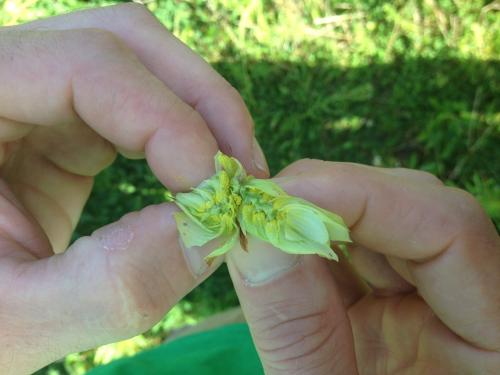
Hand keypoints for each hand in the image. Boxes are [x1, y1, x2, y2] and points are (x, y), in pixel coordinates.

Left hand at [0, 4, 267, 373]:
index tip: (217, 195)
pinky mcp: (66, 125)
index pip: (84, 65)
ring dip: (200, 118)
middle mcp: (2, 78)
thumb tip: (213, 232)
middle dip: (201, 105)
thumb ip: (111, 284)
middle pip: (123, 43)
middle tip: (244, 175)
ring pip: (142, 65)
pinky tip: (199, 181)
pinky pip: (140, 107)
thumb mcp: (17, 321)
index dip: (166, 119)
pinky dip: (184, 139)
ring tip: (231, 179)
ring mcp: (37, 97)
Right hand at [227, 160, 499, 373]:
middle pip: (417, 207)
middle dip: (329, 197)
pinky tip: (277, 249)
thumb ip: (297, 331)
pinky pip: (358, 249)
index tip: (278, 195)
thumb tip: (255, 235)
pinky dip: (312, 242)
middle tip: (257, 205)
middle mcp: (478, 303)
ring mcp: (437, 299)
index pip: (448, 228)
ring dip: (315, 214)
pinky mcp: (400, 301)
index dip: (362, 196)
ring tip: (259, 226)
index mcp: (495, 341)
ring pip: (382, 219)